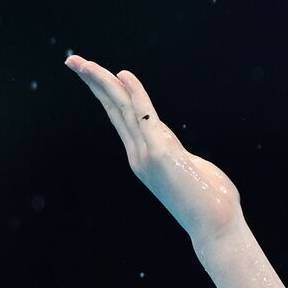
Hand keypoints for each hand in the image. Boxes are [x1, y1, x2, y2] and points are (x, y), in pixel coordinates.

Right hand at [64, 54, 243, 241]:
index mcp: (146, 157)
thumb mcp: (191, 174)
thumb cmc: (211, 203)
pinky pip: (146, 116)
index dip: (107, 94)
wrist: (215, 227)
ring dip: (103, 82)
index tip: (94, 74)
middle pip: (113, 110)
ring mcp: (147, 154)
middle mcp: (140, 154)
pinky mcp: (161, 153)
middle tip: (72, 60)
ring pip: (121, 109)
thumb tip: (183, 158)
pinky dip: (136, 93)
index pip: (122, 119)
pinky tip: (124, 75)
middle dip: (94, 83)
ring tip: (83, 62)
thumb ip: (180, 160)